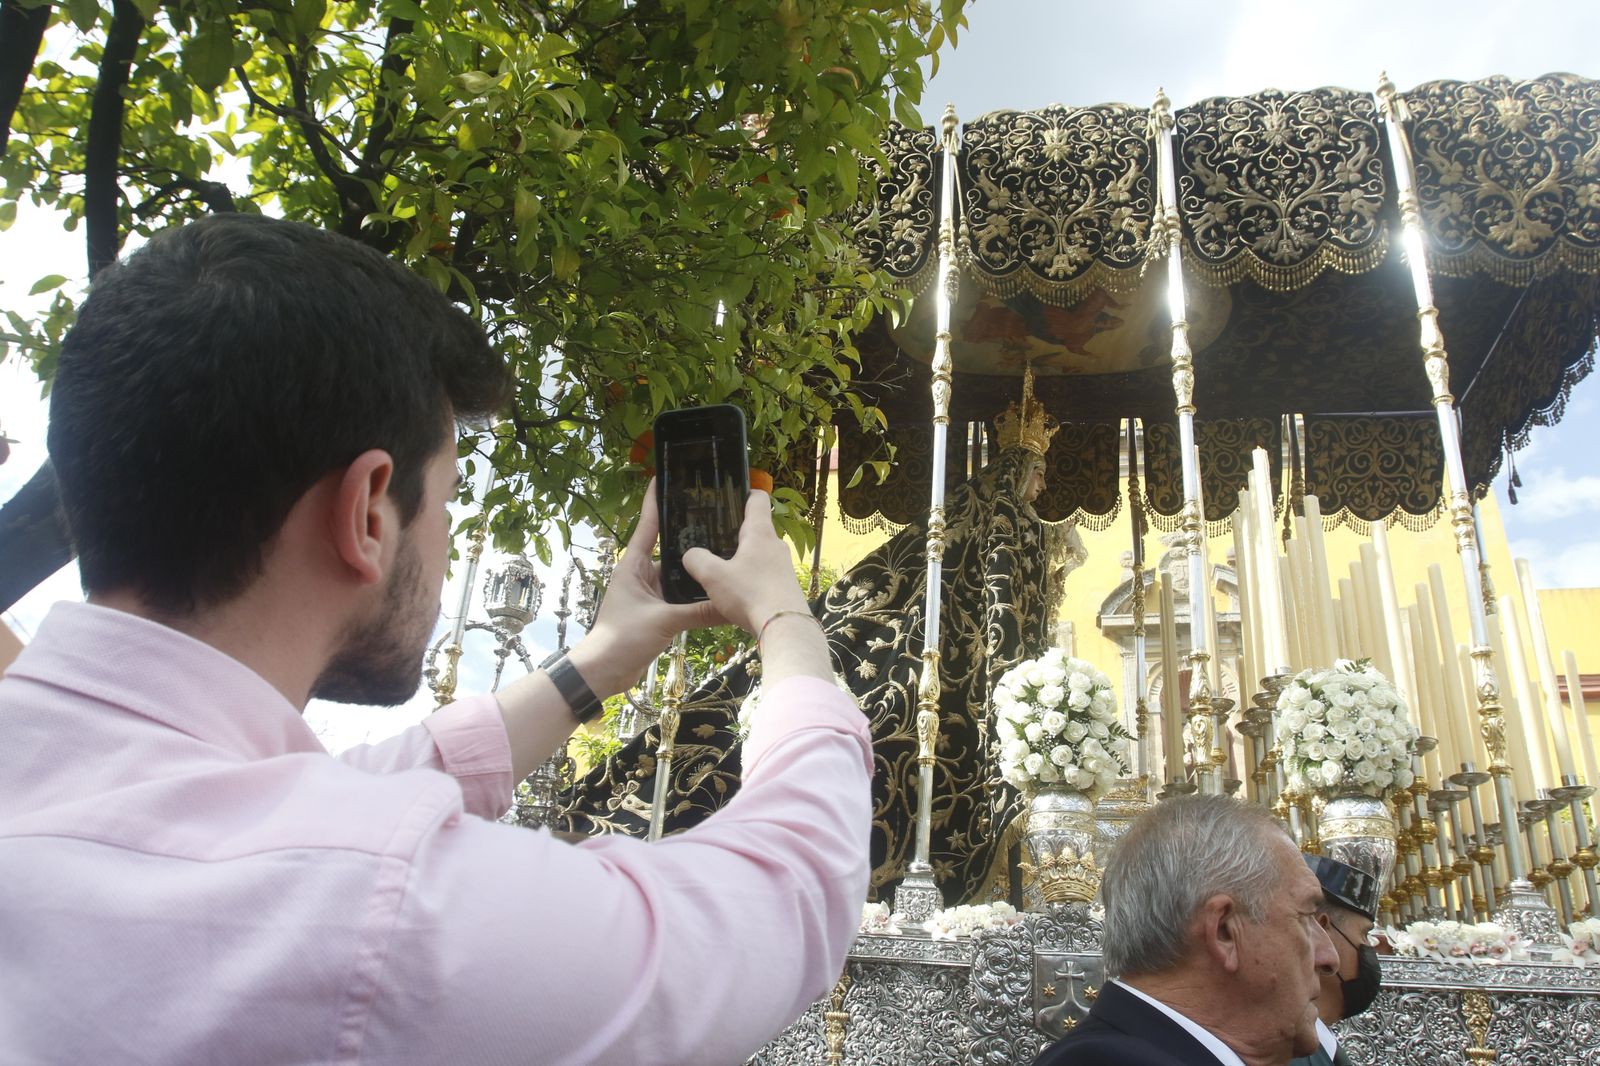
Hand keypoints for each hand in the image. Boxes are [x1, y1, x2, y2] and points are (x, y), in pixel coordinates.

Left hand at [570, 480, 721, 697]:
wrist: (603, 672)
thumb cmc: (621, 638)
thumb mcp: (663, 621)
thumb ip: (698, 612)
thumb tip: (731, 604)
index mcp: (633, 566)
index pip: (647, 527)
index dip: (655, 503)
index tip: (663, 479)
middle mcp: (642, 575)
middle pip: (669, 551)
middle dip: (690, 538)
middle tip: (716, 520)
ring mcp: (650, 595)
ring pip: (678, 577)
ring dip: (696, 571)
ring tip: (725, 554)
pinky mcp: (657, 613)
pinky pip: (681, 598)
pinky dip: (696, 596)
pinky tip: (717, 591)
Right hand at [681, 490, 807, 635]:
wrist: (784, 628)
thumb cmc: (750, 594)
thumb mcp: (713, 576)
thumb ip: (697, 560)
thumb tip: (690, 554)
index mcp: (760, 532)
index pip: (757, 498)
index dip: (744, 493)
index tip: (728, 498)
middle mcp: (775, 544)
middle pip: (756, 528)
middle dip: (735, 531)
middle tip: (712, 539)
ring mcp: (783, 566)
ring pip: (759, 552)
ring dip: (742, 556)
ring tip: (721, 567)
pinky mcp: (786, 585)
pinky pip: (765, 573)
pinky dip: (751, 576)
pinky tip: (736, 591)